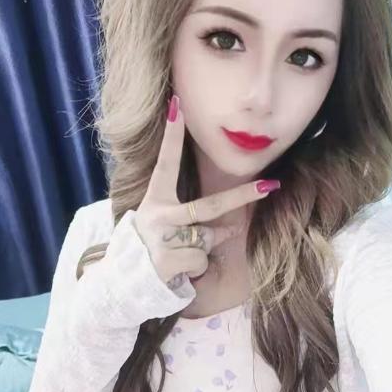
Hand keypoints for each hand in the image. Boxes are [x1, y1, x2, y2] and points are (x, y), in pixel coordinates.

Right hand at [134, 96, 280, 289]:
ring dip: (200, 251)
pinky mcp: (168, 262)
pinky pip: (200, 260)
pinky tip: (175, 271)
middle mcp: (157, 216)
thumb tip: (233, 229)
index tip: (177, 106)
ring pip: (207, 239)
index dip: (172, 136)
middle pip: (209, 206)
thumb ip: (192, 220)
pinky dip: (194, 268)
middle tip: (269, 186)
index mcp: (154, 200)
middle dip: (242, 196)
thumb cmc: (148, 249)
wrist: (122, 285)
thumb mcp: (161, 224)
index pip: (165, 163)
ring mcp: (163, 239)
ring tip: (176, 256)